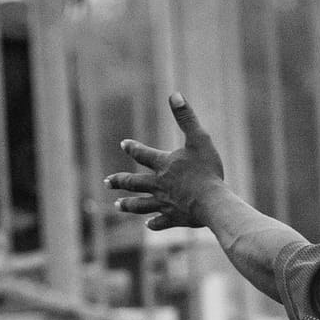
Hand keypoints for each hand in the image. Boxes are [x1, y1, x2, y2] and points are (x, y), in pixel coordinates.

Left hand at [106, 92, 224, 230]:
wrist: (212, 202)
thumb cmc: (207, 170)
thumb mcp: (199, 139)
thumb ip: (186, 117)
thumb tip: (175, 95)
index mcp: (163, 165)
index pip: (142, 154)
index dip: (133, 148)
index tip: (124, 145)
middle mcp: (158, 185)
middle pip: (134, 183)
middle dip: (119, 181)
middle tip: (107, 182)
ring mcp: (165, 203)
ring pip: (141, 205)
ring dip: (129, 204)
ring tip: (117, 206)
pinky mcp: (174, 218)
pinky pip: (161, 221)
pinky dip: (154, 223)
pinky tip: (148, 224)